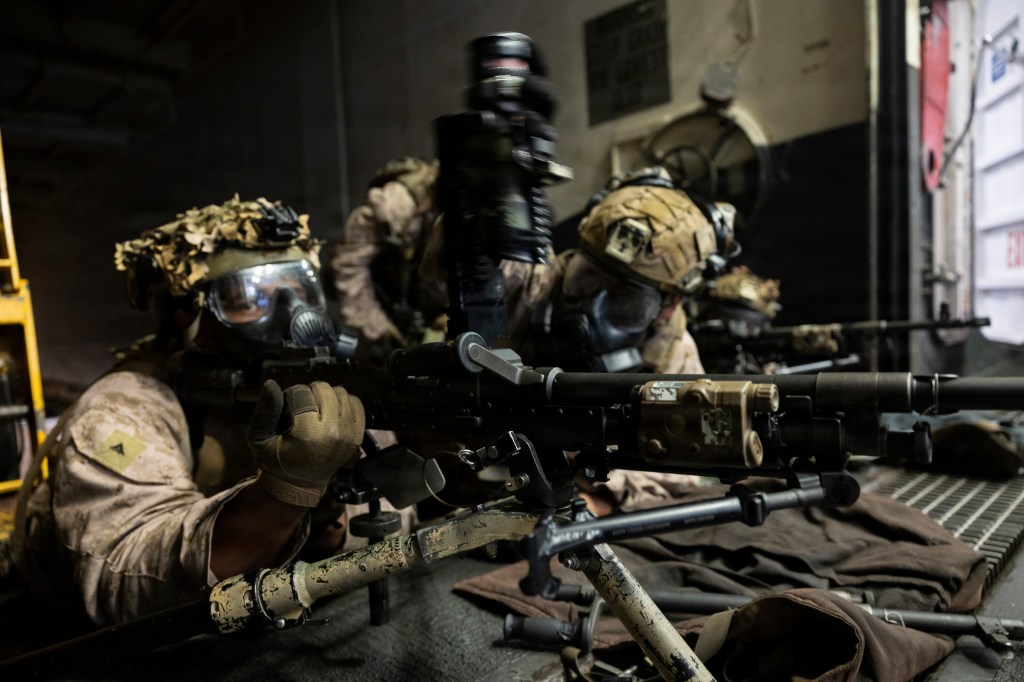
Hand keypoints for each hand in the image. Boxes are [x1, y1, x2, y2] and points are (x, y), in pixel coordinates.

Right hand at [247, 380, 364, 506]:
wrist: (300, 484)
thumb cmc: (277, 461)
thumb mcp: (259, 439)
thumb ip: (264, 411)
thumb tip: (271, 384)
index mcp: (308, 434)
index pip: (302, 393)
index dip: (291, 395)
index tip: (288, 408)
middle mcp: (333, 433)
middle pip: (323, 389)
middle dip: (310, 394)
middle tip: (302, 409)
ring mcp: (348, 435)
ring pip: (340, 393)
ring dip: (327, 397)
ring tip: (316, 411)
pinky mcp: (357, 436)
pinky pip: (356, 404)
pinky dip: (344, 403)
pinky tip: (332, 413)